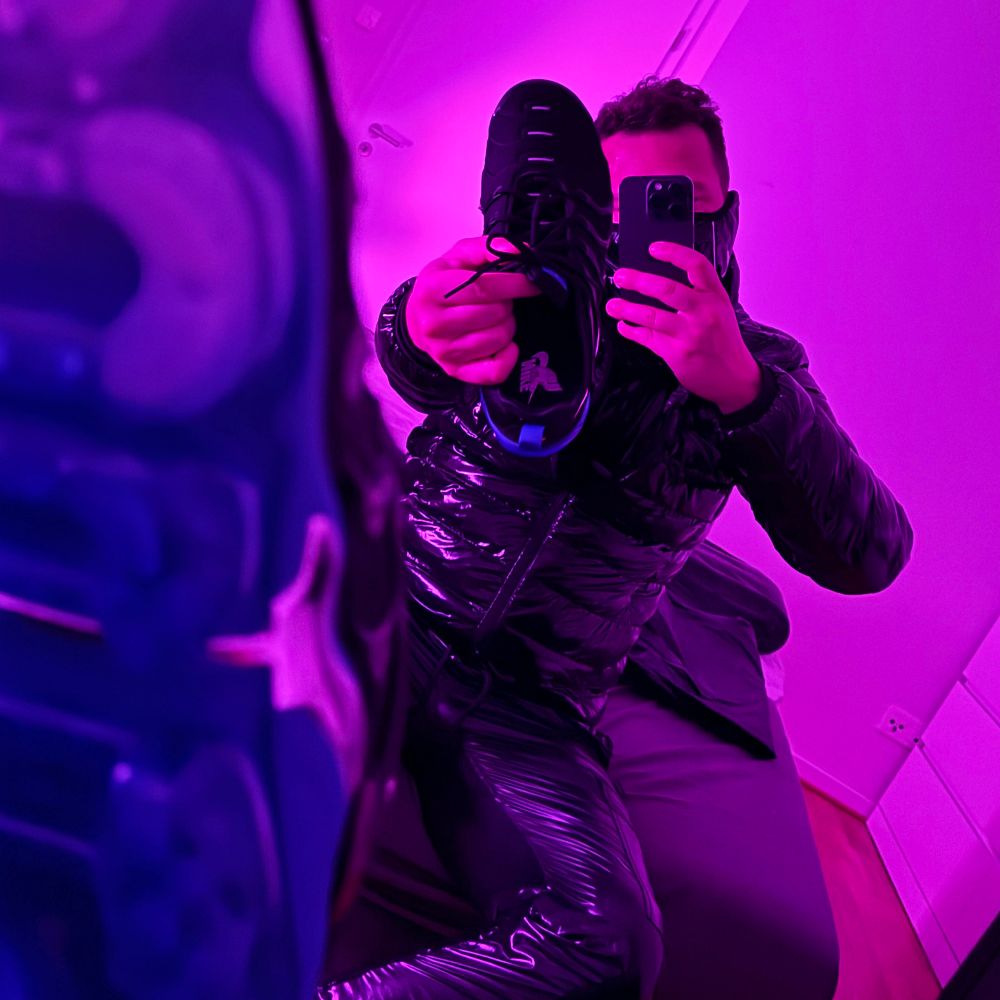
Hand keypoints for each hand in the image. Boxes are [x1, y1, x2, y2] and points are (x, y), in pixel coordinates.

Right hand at [405, 236, 542, 384]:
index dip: (516, 284)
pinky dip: (508, 357)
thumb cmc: (441, 286)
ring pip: (499, 338)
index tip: (532, 282)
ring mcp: (444, 351)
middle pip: (495, 313)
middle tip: (500, 300)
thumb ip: (488, 248)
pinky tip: (504, 344)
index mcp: (433, 290)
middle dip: (507, 304)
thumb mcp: (458, 257)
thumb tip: (520, 251)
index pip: (484, 287)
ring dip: (507, 326)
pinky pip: (495, 371)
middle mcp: (435, 324)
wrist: (417, 320)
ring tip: (495, 318)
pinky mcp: (456, 371)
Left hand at [605, 242, 761, 413]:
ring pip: (652, 316)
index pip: (697, 265)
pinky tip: (623, 325)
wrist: (734, 377)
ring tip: (612, 304)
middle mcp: (704, 313)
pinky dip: (631, 331)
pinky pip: (647, 339)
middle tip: (620, 276)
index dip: (674, 253)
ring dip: (627, 308)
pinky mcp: (677, 354)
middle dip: (639, 281)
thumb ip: (697, 295)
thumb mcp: (720, 311)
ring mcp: (689, 334)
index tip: (653, 249)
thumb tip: (658, 282)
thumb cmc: (723, 341)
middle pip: (668, 289)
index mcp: (716, 296)